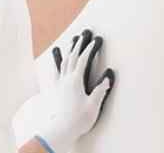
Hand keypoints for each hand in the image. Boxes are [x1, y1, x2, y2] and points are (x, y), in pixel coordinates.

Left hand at [34, 29, 115, 152]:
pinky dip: (57, 62)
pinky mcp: (56, 89)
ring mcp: (59, 83)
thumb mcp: (93, 105)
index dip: (89, 49)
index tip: (95, 40)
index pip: (83, 60)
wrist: (61, 129)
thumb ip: (100, 90)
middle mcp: (66, 79)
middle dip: (78, 45)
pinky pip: (56, 71)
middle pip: (72, 57)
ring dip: (69, 50)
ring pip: (63, 62)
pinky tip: (56, 59)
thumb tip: (108, 76)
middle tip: (83, 34)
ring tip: (71, 41)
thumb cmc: (78, 119)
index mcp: (76, 81)